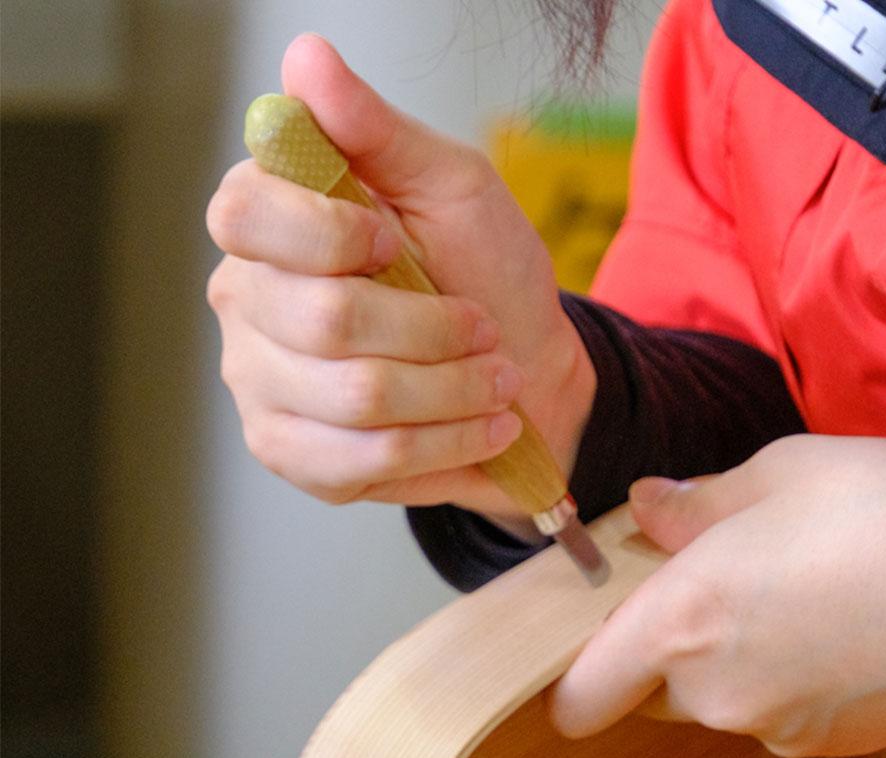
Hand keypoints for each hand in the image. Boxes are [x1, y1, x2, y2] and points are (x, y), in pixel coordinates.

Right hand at [206, 35, 593, 518]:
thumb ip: (378, 130)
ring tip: (495, 381)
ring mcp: (260, 383)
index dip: (335, 235)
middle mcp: (247, 299)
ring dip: (454, 391)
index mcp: (273, 220)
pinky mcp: (292, 453)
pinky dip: (445, 444)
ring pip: (355, 399)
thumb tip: (306, 59)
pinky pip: (360, 461)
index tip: (402, 242)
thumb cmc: (486, 272)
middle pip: (321, 320)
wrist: (530, 376)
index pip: (246, 215)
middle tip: (483, 329)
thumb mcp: (453, 185)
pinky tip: (481, 428)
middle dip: (435, 328)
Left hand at [547, 435, 885, 756]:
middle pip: (650, 691)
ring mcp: (772, 728)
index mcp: (683, 618)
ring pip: (717, 702)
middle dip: (668, 648)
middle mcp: (715, 691)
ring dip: (733, 662)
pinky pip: (775, 717)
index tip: (605, 628)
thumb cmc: (882, 507)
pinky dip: (788, 683)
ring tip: (797, 597)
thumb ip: (692, 504)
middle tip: (723, 583)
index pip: (581, 695)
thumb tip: (642, 509)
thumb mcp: (778, 472)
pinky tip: (838, 630)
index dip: (578, 670)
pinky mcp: (825, 746)